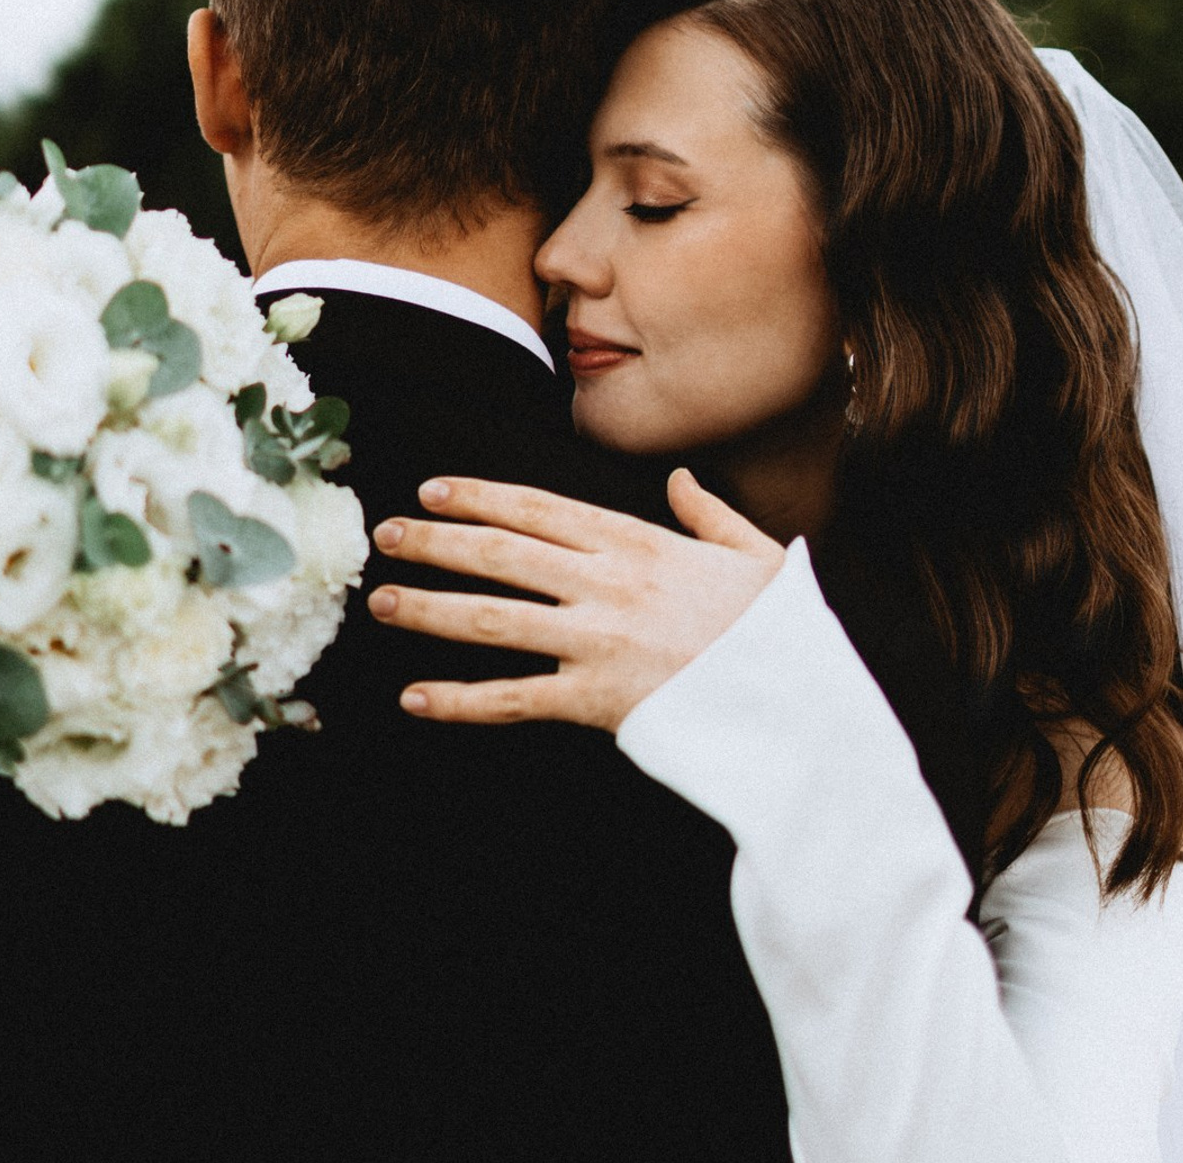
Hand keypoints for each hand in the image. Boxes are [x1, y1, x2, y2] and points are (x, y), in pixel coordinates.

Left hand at [367, 468, 783, 730]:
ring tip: (381, 602)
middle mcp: (606, 583)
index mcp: (636, 542)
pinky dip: (461, 701)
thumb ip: (709, 514)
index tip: (433, 491)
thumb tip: (681, 480)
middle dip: (435, 542)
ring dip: (430, 608)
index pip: (537, 509)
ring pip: (493, 618)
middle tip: (385, 536)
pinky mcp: (597, 701)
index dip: (478, 496)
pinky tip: (415, 699)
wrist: (801, 698)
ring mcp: (596, 641)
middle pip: (499, 553)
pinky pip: (515, 699)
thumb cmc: (779, 629)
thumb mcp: (753, 553)